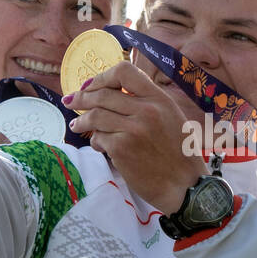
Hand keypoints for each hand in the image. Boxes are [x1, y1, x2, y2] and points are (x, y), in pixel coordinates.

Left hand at [66, 61, 208, 213]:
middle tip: (70, 101)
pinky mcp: (122, 149)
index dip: (102, 77)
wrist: (186, 185)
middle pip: (102, 94)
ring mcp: (133, 130)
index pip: (124, 72)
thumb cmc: (180, 153)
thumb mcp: (171, 117)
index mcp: (160, 99)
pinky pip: (98, 138)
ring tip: (76, 125)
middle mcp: (146, 110)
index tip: (91, 85)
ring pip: (95, 116)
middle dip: (81, 97)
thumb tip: (113, 94)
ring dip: (81, 120)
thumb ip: (147, 103)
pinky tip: (99, 146)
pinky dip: (95, 141)